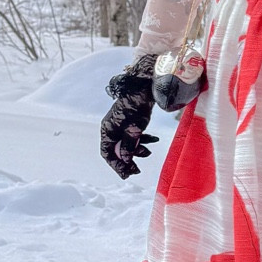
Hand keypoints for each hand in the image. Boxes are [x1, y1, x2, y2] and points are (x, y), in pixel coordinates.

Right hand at [101, 57, 158, 179]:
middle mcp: (111, 127)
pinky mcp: (129, 121)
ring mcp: (120, 124)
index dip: (116, 165)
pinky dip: (142, 140)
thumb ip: (128, 145)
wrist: (145, 87)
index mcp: (107, 129)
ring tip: (149, 152)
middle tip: (138, 170)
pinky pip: (133, 136)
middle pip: (116, 150)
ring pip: (126, 144)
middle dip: (128, 160)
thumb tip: (125, 160)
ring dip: (137, 150)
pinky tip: (154, 140)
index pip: (107, 153)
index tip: (127, 175)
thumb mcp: (134, 129)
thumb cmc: (138, 106)